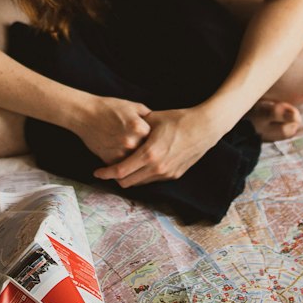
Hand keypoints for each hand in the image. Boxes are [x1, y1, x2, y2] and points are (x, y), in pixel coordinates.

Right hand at [75, 95, 150, 165]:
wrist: (85, 114)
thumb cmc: (109, 108)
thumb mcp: (133, 106)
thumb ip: (149, 116)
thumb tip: (160, 126)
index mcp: (140, 128)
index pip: (156, 139)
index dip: (155, 139)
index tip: (155, 140)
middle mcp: (132, 142)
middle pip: (146, 152)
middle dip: (146, 151)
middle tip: (145, 149)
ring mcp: (120, 153)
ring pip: (135, 162)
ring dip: (136, 160)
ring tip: (134, 154)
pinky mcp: (110, 160)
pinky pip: (122, 166)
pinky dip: (124, 163)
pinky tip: (122, 155)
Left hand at [94, 107, 218, 186]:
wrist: (205, 128)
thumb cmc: (178, 119)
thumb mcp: (153, 119)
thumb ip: (136, 126)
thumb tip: (120, 127)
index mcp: (149, 154)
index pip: (120, 171)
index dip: (106, 173)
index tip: (97, 172)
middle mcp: (157, 168)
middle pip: (128, 182)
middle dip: (115, 178)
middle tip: (107, 170)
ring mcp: (166, 173)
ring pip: (140, 183)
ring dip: (129, 178)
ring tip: (123, 167)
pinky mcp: (174, 175)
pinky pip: (152, 180)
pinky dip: (143, 176)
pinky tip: (140, 165)